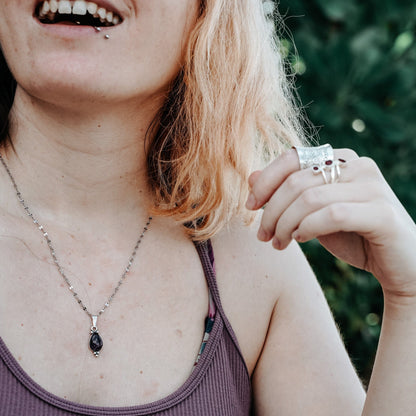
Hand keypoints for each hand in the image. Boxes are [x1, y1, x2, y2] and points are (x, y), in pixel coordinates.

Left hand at [246, 148, 415, 300]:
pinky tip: (300, 239)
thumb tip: (251, 176)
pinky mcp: (382, 212)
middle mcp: (358, 165)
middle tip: (263, 235)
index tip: (250, 207)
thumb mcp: (311, 213)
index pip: (292, 157)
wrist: (398, 265)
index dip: (265, 181)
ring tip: (279, 243)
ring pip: (309, 198)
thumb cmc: (353, 236)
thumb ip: (286, 194)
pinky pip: (332, 214)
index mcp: (340, 159)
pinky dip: (308, 228)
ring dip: (285, 224)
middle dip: (271, 211)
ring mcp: (373, 186)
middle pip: (296, 180)